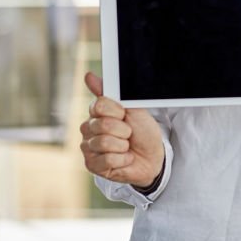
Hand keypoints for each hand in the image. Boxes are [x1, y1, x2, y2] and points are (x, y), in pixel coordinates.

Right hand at [79, 72, 165, 187]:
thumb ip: (111, 93)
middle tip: (128, 134)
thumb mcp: (133, 109)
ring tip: (126, 147)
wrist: (153, 156)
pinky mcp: (91, 164)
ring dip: (123, 146)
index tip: (126, 116)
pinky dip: (122, 159)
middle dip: (123, 130)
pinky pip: (107, 160)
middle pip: (102, 124)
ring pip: (104, 142)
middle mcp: (89, 128)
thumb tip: (88, 76)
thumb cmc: (142, 131)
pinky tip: (124, 158)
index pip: (99, 105)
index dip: (118, 112)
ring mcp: (88, 147)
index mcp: (97, 112)